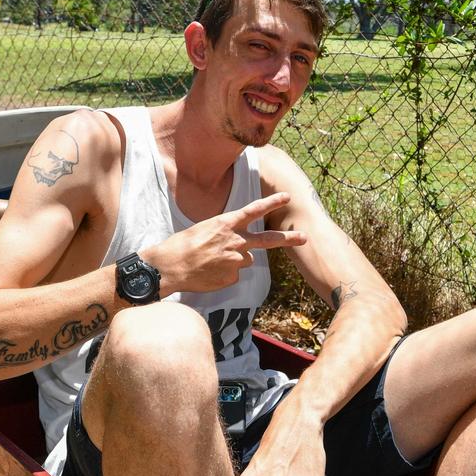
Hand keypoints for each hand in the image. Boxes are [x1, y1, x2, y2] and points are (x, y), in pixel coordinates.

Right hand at [150, 192, 304, 292]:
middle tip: (305, 237)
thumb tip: (240, 249)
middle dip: (289, 238)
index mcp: (227, 224)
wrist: (170, 267)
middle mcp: (236, 241)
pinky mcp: (233, 277)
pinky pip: (234, 274)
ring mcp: (236, 261)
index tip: (288, 197)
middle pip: (268, 239)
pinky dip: (224, 274)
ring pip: (244, 259)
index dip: (272, 203)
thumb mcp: (204, 229)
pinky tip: (209, 272)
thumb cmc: (182, 246)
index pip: (254, 210)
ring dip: (233, 260)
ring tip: (211, 261)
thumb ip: (226, 235)